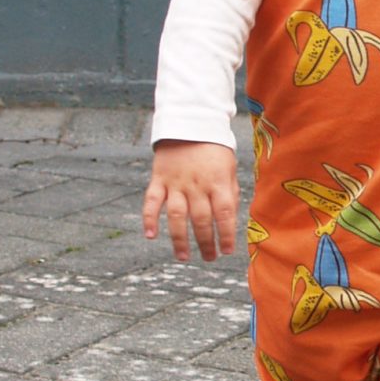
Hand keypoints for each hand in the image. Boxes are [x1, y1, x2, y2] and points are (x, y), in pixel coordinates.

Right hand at [142, 141, 239, 262]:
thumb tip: (230, 221)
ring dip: (179, 238)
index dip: (226, 234)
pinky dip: (148, 219)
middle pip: (201, 219)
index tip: (227, 251)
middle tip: (209, 258)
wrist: (190, 122)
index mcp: (218, 182)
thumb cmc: (215, 150)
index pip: (224, 213)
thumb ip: (230, 194)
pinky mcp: (159, 179)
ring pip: (176, 215)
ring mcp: (176, 183)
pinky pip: (151, 201)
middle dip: (205, 242)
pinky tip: (150, 236)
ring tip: (183, 256)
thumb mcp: (230, 168)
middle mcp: (197, 185)